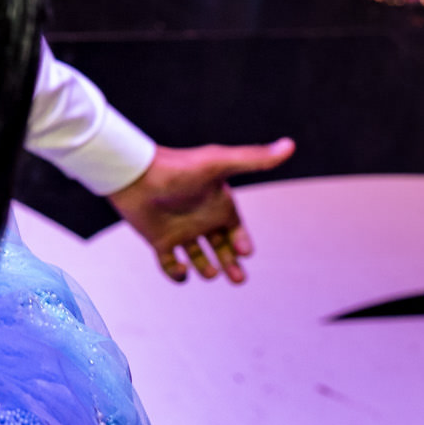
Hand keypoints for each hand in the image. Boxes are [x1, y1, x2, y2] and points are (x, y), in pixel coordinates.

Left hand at [106, 138, 295, 282]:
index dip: (242, 243)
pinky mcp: (159, 240)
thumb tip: (289, 145)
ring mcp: (180, 230)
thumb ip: (254, 158)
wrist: (134, 173)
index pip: (237, 230)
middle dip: (231, 264)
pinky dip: (177, 274)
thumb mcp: (220, 164)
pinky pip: (171, 264)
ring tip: (213, 274)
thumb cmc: (178, 167)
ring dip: (208, 270)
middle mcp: (200, 218)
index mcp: (217, 203)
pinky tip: (183, 270)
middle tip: (238, 280)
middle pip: (222, 248)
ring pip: (199, 258)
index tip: (245, 252)